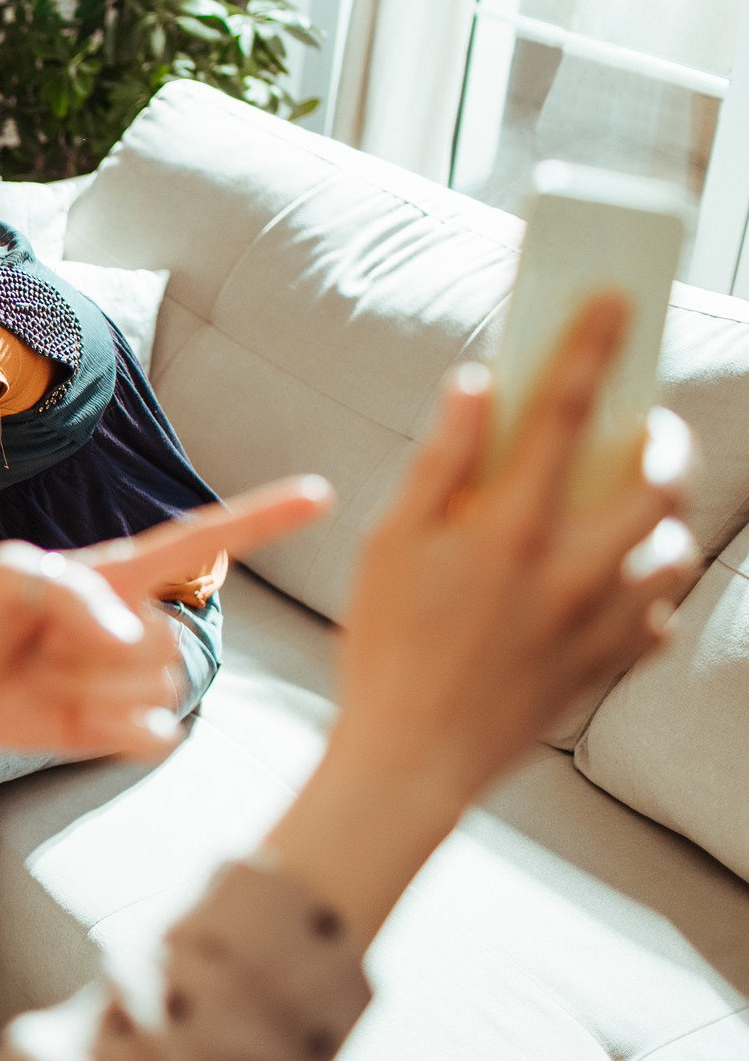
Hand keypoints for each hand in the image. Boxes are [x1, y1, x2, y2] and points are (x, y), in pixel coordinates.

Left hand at [0, 478, 333, 755]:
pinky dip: (111, 732)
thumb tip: (129, 640)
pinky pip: (151, 736)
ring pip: (154, 690)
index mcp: (123, 573)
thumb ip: (70, 592)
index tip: (322, 494)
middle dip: (95, 650)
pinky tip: (69, 717)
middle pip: (163, 642)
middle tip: (40, 644)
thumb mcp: (10, 575)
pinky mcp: (120, 728)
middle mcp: (139, 623)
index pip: (205, 541)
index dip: (264, 517)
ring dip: (90, 690)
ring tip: (46, 674)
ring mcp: (133, 679)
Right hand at [332, 295, 694, 810]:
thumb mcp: (388, 544)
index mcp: (512, 530)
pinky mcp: (607, 668)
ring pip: (673, 553)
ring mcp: (601, 624)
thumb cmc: (387, 648)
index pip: (564, 412)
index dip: (590, 347)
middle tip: (644, 424)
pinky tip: (608, 588)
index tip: (614, 301)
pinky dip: (646, 593)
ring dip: (659, 522)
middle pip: (659, 483)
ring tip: (624, 511)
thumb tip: (476, 389)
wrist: (413, 758)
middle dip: (663, 440)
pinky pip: (658, 618)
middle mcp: (574, 571)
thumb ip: (439, 463)